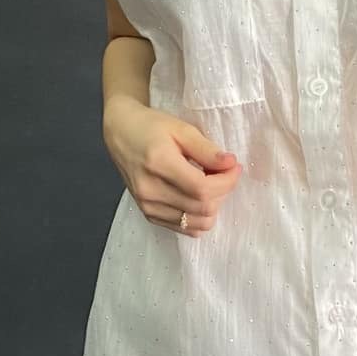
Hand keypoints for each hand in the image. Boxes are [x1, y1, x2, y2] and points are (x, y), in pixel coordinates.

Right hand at [103, 97, 243, 234]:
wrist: (121, 134)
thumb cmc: (151, 126)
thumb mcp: (181, 129)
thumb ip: (206, 149)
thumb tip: (231, 164)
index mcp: (159, 164)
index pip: (203, 188)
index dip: (227, 181)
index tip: (234, 167)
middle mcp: (150, 191)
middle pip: (203, 208)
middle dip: (223, 192)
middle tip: (225, 173)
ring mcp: (148, 206)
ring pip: (197, 223)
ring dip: (213, 206)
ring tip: (211, 184)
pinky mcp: (149, 214)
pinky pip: (184, 228)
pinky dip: (199, 217)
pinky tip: (199, 197)